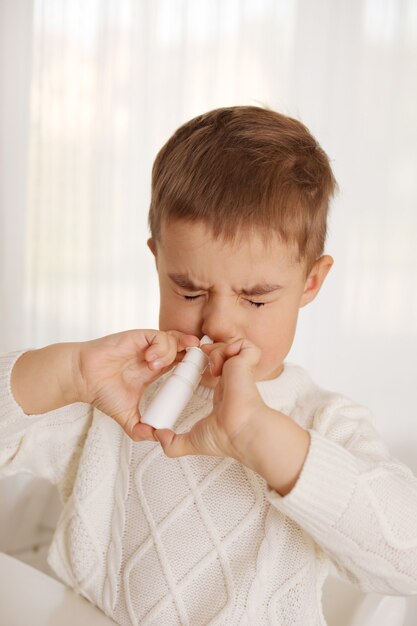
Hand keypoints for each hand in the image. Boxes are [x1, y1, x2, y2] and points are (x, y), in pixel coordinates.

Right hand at [76, 329, 199, 439]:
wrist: (83, 377)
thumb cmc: (102, 391)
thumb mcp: (126, 415)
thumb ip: (140, 429)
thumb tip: (155, 439)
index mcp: (155, 370)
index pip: (182, 362)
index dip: (192, 366)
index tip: (198, 376)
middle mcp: (153, 355)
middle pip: (183, 347)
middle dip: (192, 354)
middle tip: (192, 366)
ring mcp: (147, 345)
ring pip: (174, 340)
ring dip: (171, 353)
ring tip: (156, 367)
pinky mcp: (138, 336)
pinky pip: (160, 335)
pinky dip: (160, 347)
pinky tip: (150, 359)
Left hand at [154, 338, 310, 494]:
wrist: (239, 433)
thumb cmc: (224, 438)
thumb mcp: (192, 440)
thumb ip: (173, 443)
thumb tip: (157, 436)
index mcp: (222, 392)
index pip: (210, 370)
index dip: (196, 366)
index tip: (184, 370)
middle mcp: (232, 379)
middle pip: (217, 353)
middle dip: (204, 352)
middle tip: (193, 360)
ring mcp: (241, 370)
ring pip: (226, 346)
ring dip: (215, 351)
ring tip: (211, 367)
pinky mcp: (247, 363)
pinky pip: (241, 344)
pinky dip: (229, 348)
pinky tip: (220, 366)